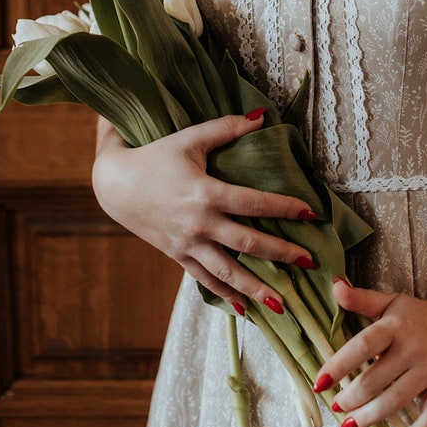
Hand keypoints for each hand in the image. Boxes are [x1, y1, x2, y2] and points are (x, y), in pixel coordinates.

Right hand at [92, 113, 317, 312]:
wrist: (115, 186)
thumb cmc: (156, 157)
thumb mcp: (190, 139)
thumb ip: (226, 128)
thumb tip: (262, 116)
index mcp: (206, 194)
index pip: (254, 203)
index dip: (284, 207)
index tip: (311, 213)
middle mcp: (199, 224)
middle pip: (247, 243)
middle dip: (281, 253)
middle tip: (309, 262)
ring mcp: (188, 245)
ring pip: (227, 273)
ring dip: (256, 288)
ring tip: (283, 304)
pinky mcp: (178, 256)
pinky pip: (206, 281)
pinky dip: (227, 296)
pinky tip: (246, 310)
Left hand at [314, 280, 426, 426]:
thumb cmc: (419, 315)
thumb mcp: (390, 303)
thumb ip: (361, 299)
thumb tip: (334, 285)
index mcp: (395, 326)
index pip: (363, 345)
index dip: (339, 365)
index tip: (319, 383)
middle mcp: (413, 348)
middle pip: (376, 379)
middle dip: (352, 398)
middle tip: (338, 407)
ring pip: (396, 401)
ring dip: (370, 417)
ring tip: (351, 424)